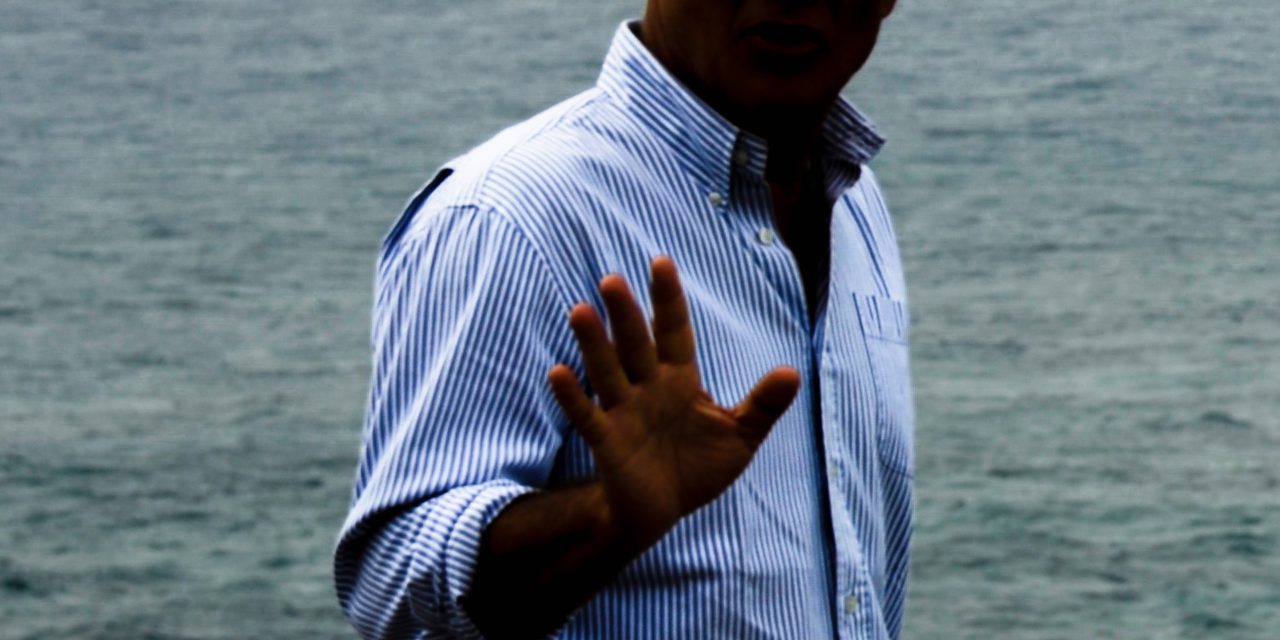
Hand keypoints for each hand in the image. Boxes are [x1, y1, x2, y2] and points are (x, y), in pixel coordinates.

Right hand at [548, 256, 800, 546]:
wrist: (665, 512)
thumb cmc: (698, 467)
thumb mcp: (739, 435)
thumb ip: (763, 405)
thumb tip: (793, 373)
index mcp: (679, 379)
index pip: (674, 331)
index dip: (668, 299)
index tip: (660, 262)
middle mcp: (647, 388)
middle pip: (635, 344)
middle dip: (625, 314)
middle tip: (612, 279)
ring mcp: (624, 412)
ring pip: (607, 372)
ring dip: (593, 344)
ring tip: (580, 312)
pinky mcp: (607, 442)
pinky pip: (587, 416)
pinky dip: (573, 396)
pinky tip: (558, 372)